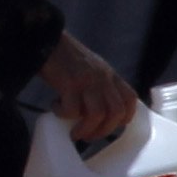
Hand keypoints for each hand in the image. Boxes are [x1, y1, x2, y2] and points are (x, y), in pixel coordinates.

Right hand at [40, 29, 136, 146]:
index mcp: (110, 74)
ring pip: (97, 114)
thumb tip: (98, 114)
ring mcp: (87, 80)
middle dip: (104, 130)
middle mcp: (102, 77)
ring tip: (75, 132)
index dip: (126, 116)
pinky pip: (73, 110)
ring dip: (86, 129)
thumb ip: (99, 86)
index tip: (114, 126)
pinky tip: (56, 110)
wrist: (45, 41)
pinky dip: (65, 115)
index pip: (130, 97)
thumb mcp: (91, 69)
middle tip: (89, 136)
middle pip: (116, 111)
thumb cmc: (65, 59)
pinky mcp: (69, 83)